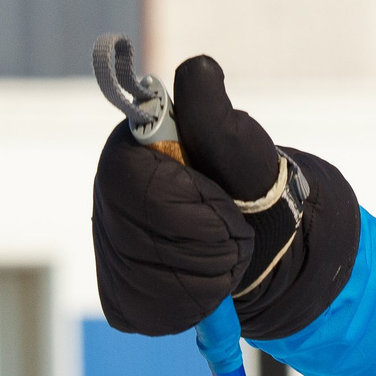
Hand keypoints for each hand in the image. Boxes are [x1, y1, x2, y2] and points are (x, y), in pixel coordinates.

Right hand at [91, 57, 362, 338]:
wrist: (268, 241)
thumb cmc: (254, 186)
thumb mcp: (245, 150)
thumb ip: (216, 117)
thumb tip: (198, 67)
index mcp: (130, 154)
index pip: (134, 185)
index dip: (185, 203)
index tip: (221, 202)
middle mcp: (108, 199)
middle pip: (140, 238)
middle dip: (202, 242)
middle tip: (230, 231)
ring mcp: (110, 248)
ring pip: (145, 279)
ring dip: (201, 275)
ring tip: (223, 256)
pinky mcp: (121, 293)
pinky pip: (145, 309)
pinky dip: (188, 305)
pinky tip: (206, 285)